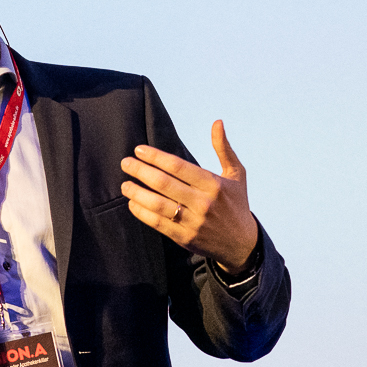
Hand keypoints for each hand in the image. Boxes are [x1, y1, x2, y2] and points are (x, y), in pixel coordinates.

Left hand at [120, 120, 257, 271]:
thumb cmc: (236, 204)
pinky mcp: (185, 238)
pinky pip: (158, 223)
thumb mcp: (236, 175)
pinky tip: (133, 204)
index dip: (155, 157)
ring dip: (137, 193)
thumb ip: (224, 148)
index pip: (178, 166)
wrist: (241, 244)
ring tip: (125, 185)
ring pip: (158, 205)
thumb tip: (217, 122)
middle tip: (125, 163)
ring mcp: (193, 222)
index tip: (139, 150)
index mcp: (214, 184)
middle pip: (164, 184)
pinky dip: (142, 213)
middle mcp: (203, 203)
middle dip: (140, 171)